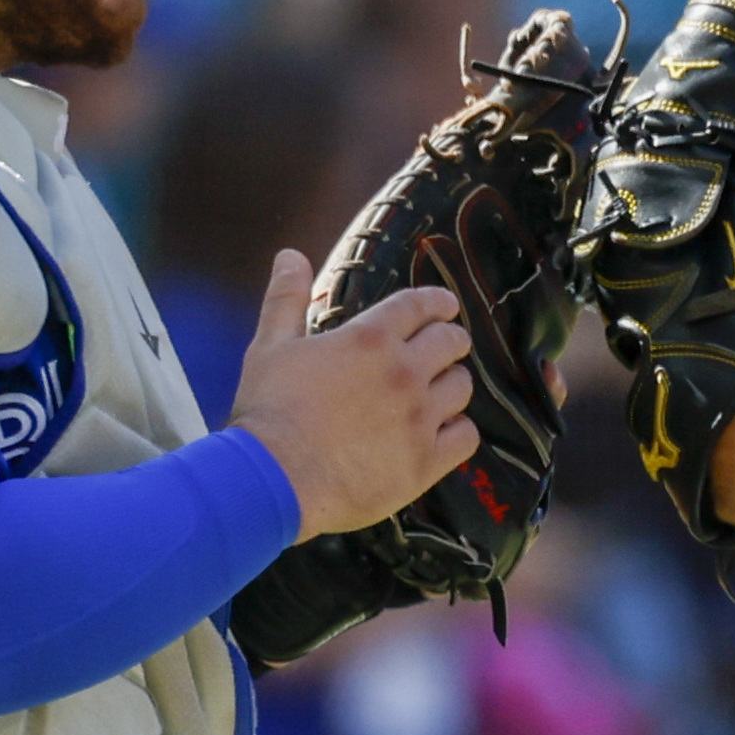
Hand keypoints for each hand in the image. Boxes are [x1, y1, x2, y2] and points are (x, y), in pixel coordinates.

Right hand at [228, 250, 477, 540]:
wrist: (273, 480)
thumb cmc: (268, 412)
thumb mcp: (269, 347)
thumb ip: (285, 298)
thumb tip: (290, 255)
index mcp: (370, 338)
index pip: (420, 305)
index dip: (437, 302)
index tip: (445, 307)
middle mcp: (404, 372)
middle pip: (452, 342)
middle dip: (449, 340)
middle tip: (443, 349)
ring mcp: (419, 418)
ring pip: (462, 387)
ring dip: (452, 384)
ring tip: (439, 391)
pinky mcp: (426, 462)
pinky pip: (466, 437)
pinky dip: (458, 431)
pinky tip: (444, 433)